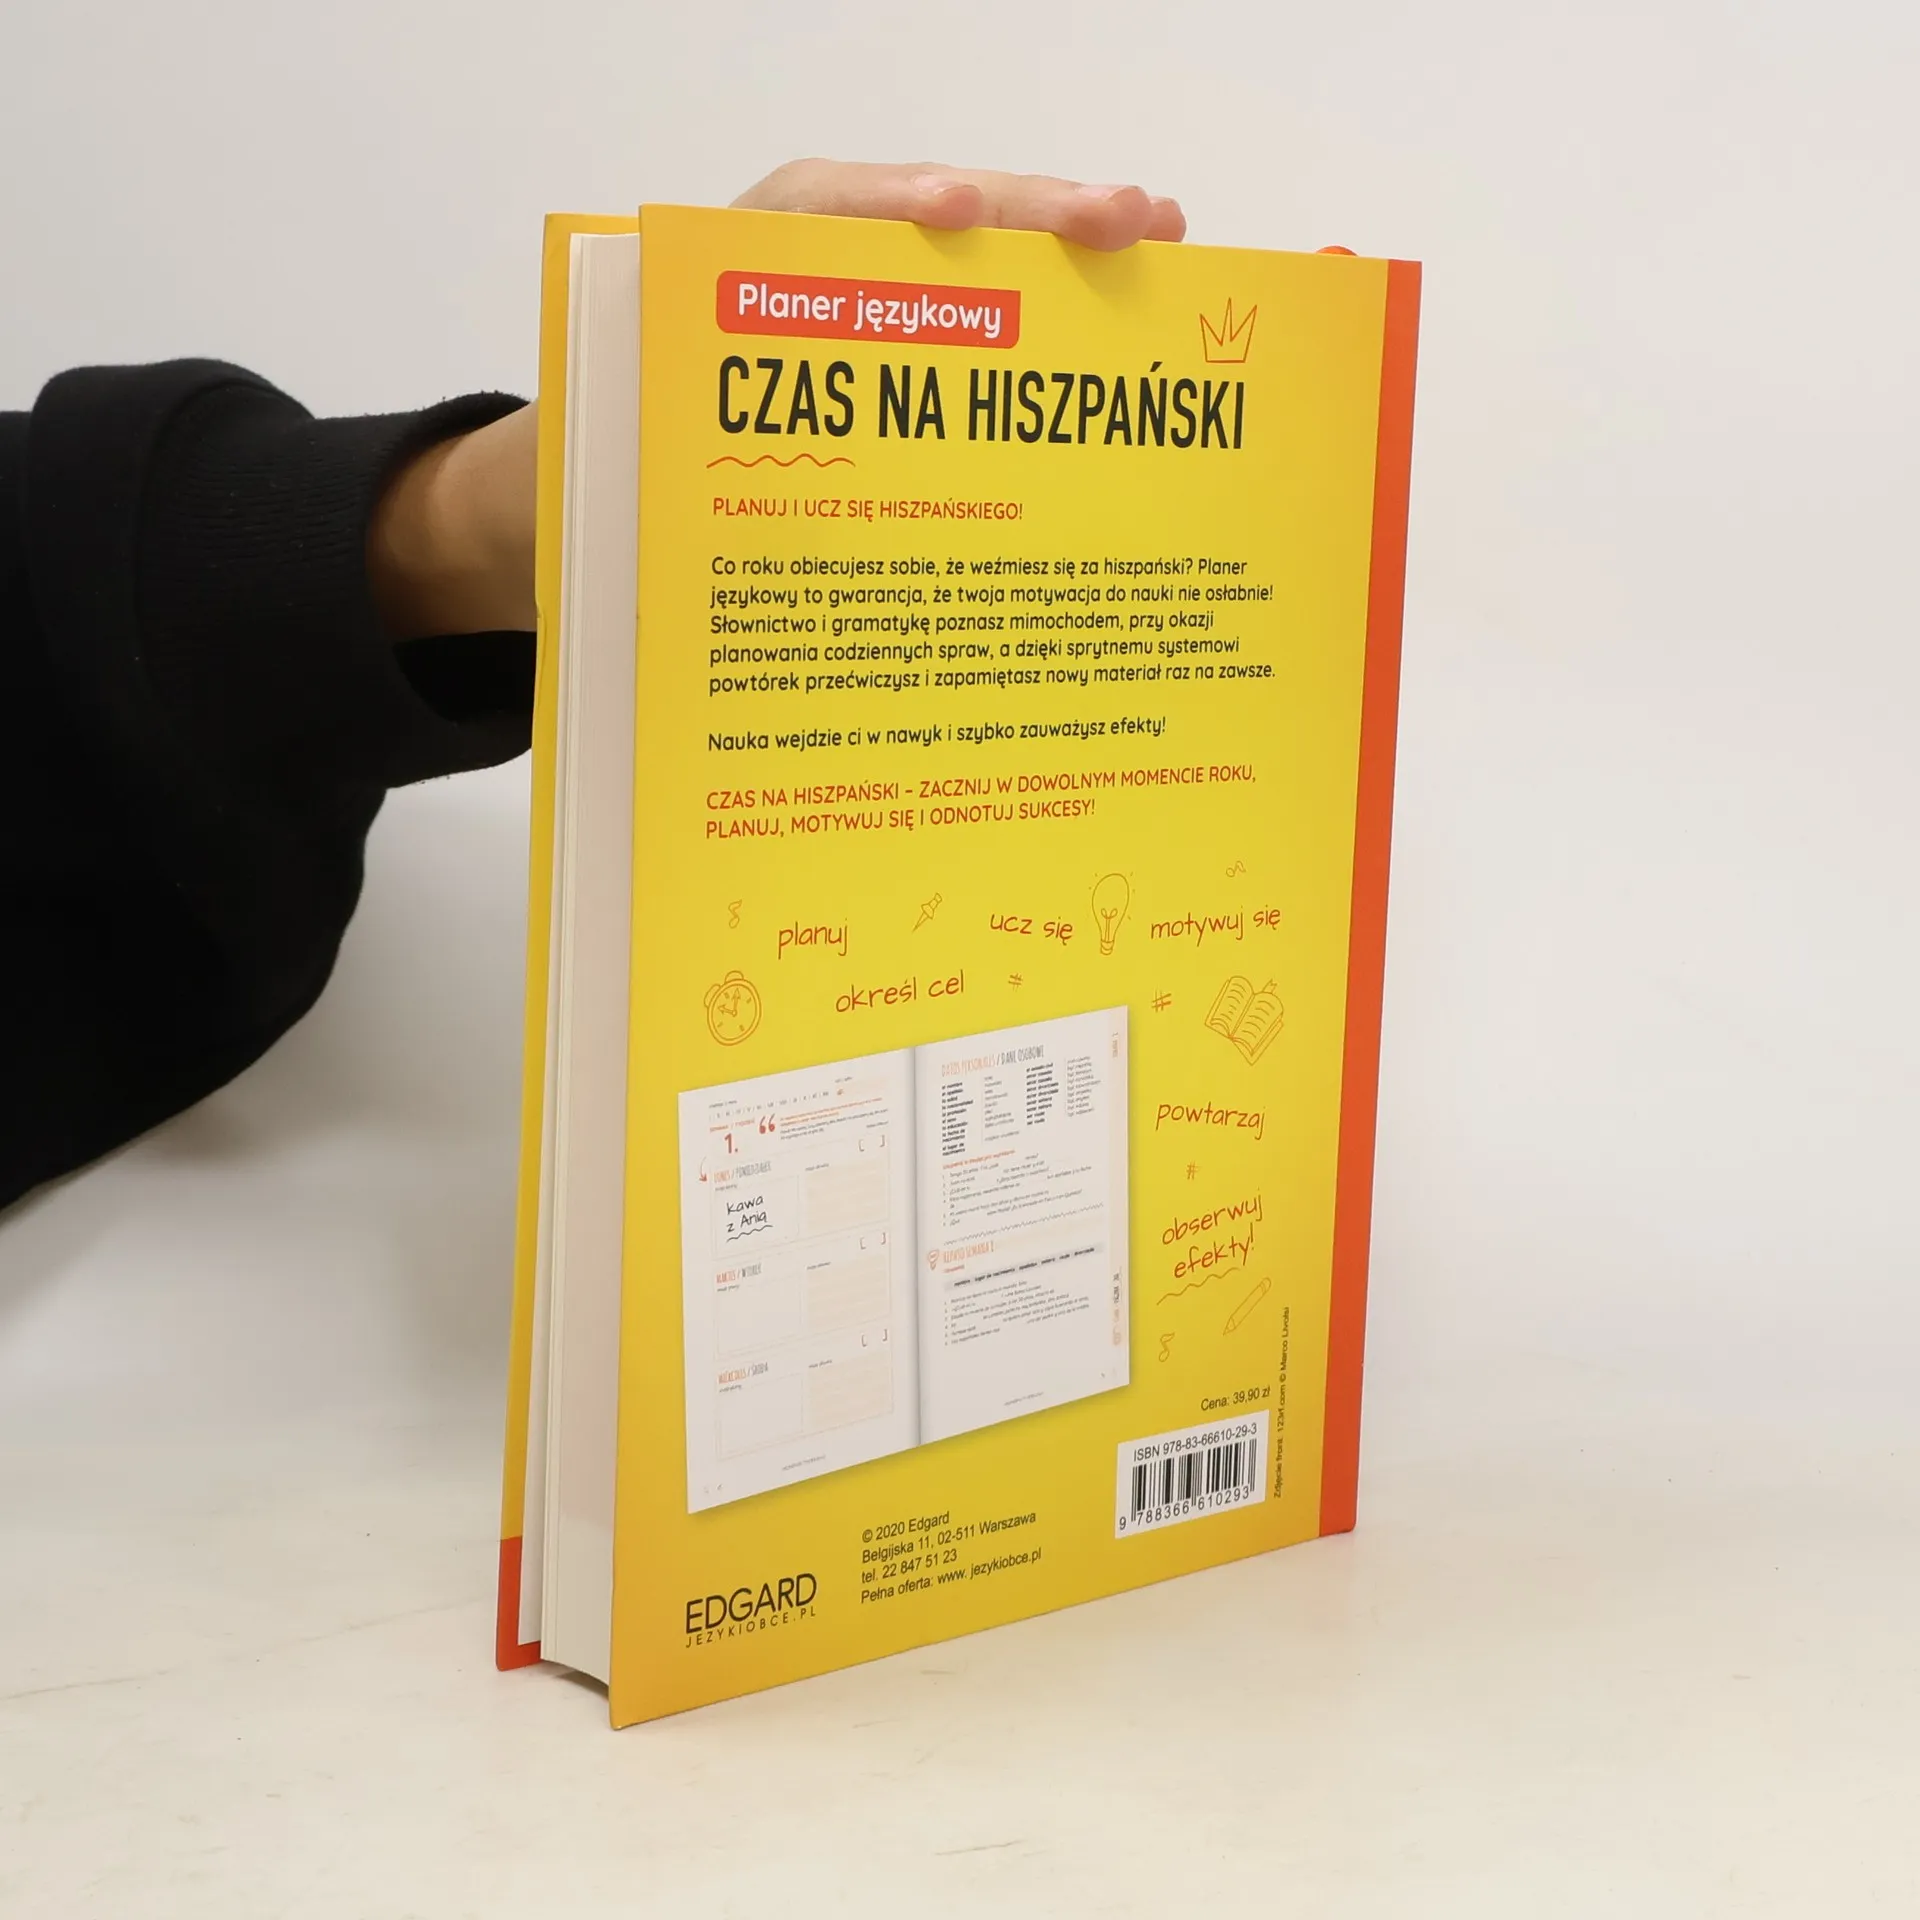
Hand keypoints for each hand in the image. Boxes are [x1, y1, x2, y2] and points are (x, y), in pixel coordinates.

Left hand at [370, 161, 1183, 640]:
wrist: (585, 503)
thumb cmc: (600, 480)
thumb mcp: (616, 468)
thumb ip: (670, 467)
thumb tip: (725, 515)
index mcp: (734, 283)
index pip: (816, 216)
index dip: (888, 214)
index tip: (956, 217)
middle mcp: (813, 285)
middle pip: (930, 228)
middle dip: (1034, 218)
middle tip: (1134, 221)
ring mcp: (866, 323)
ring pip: (972, 273)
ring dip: (1068, 261)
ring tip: (1161, 242)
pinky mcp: (896, 373)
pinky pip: (977, 335)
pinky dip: (1049, 331)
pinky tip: (1117, 335)